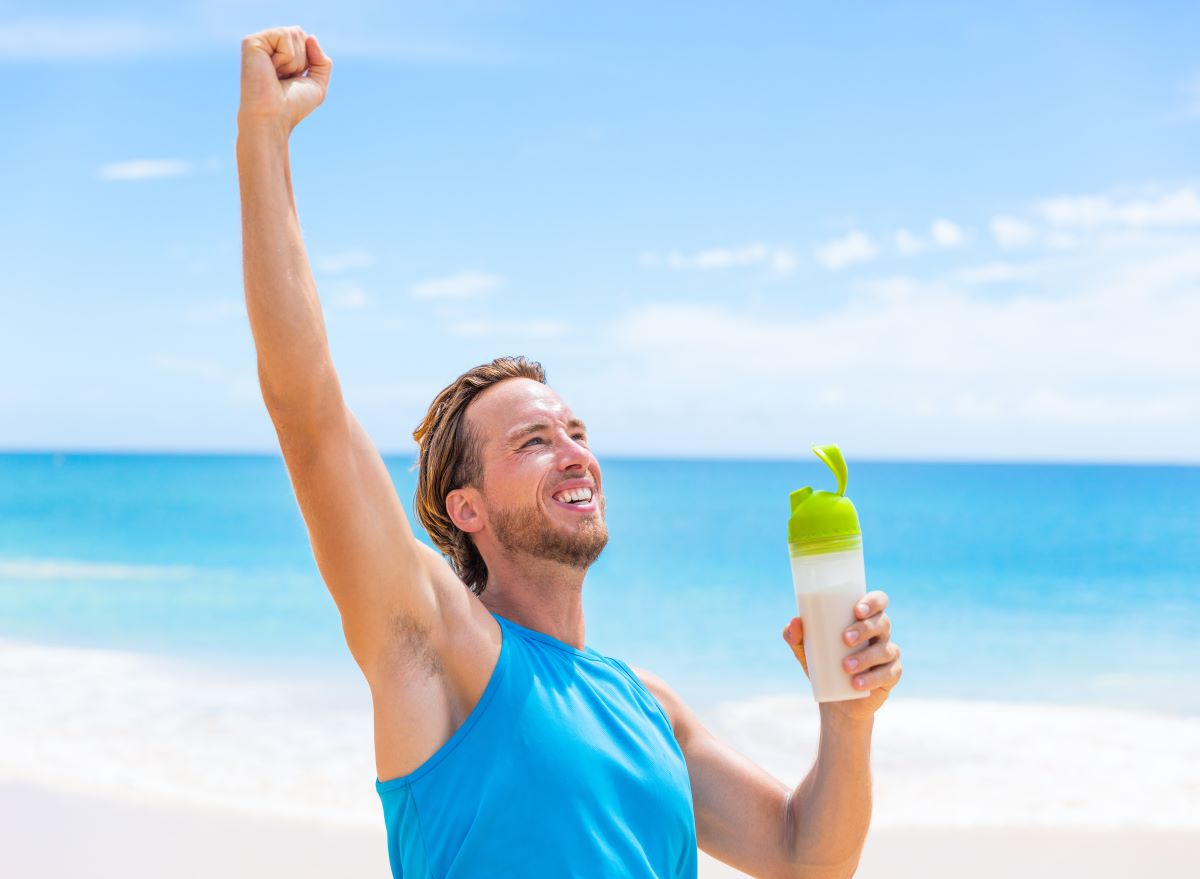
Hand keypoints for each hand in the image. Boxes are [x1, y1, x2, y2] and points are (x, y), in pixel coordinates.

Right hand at [238, 26, 331, 134]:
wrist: (273, 117)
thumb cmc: (292, 106)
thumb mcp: (317, 84)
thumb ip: (322, 61)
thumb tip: (311, 38)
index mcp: (280, 54)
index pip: (306, 39)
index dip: (309, 61)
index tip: (294, 80)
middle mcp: (268, 46)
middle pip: (300, 33)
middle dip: (302, 59)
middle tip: (285, 78)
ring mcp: (259, 43)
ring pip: (293, 33)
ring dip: (294, 60)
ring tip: (277, 75)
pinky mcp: (252, 42)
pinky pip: (283, 35)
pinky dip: (286, 56)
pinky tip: (271, 69)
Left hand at [782, 590, 900, 719]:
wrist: (836, 699)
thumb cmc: (823, 663)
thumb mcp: (806, 650)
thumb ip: (795, 635)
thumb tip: (795, 623)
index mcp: (864, 618)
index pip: (878, 600)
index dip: (873, 601)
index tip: (857, 611)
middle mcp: (880, 632)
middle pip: (883, 622)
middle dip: (865, 629)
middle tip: (845, 639)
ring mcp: (888, 653)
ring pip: (885, 650)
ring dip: (866, 657)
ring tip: (845, 666)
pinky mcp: (892, 674)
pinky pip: (889, 673)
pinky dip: (873, 678)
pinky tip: (857, 683)